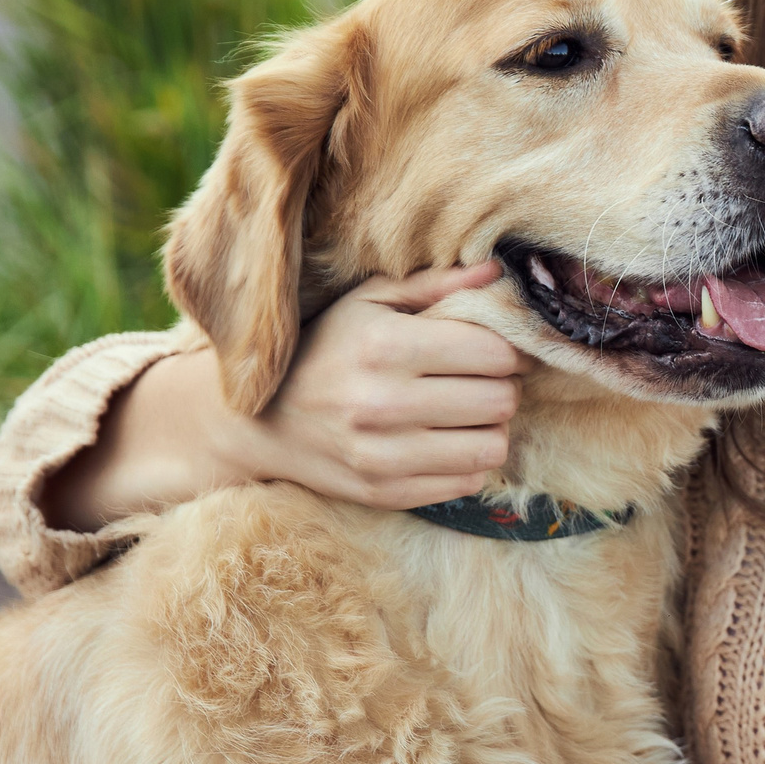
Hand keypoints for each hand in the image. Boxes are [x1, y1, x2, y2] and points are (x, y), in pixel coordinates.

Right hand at [44, 262, 528, 531]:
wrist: (255, 420)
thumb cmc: (323, 348)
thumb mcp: (368, 301)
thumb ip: (435, 285)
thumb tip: (498, 271)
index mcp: (383, 346)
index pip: (494, 353)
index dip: (509, 348)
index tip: (501, 347)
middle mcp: (382, 404)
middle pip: (499, 401)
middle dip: (502, 387)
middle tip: (486, 380)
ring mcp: (381, 456)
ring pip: (491, 448)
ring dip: (490, 429)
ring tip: (470, 413)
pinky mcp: (382, 493)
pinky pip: (465, 484)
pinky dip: (469, 463)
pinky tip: (448, 442)